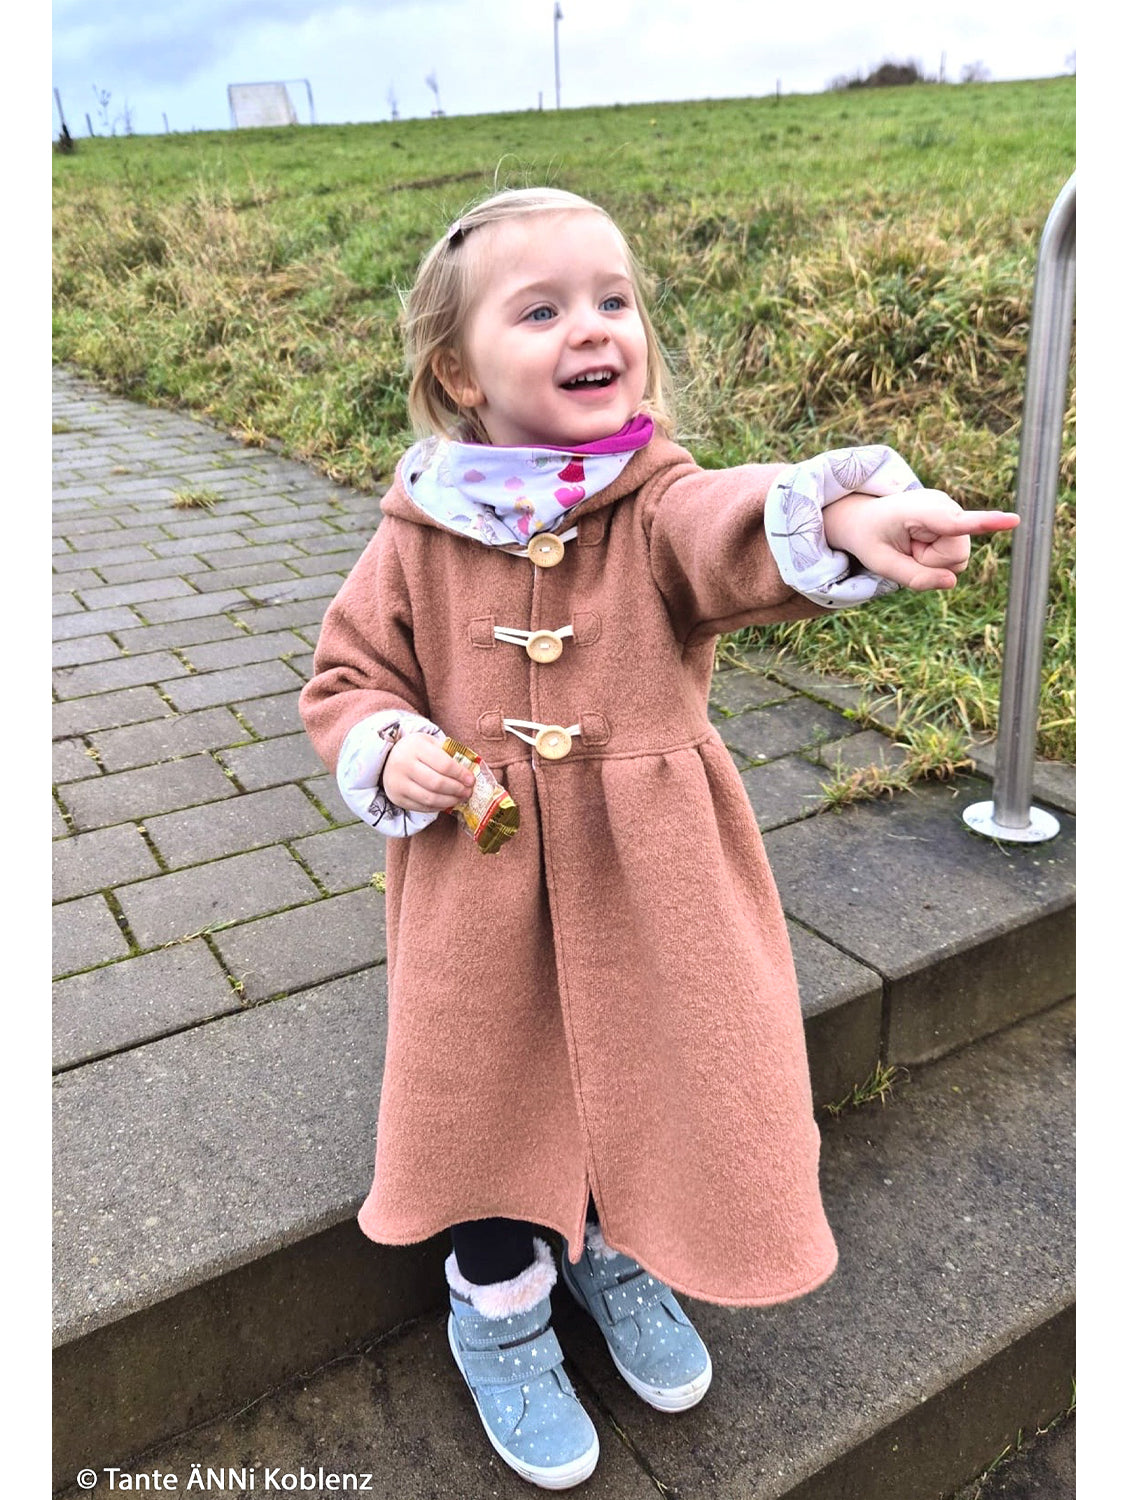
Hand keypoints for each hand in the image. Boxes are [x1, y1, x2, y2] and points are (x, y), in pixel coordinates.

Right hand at [382, 733, 476, 812]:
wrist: (389, 758)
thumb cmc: (417, 750)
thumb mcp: (431, 743)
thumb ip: (449, 754)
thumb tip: (470, 771)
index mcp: (415, 747)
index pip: (444, 764)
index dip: (461, 774)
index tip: (471, 780)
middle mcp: (403, 765)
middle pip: (437, 784)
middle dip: (457, 790)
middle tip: (468, 792)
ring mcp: (398, 783)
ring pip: (430, 798)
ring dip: (450, 801)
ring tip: (460, 798)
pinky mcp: (397, 798)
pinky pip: (422, 807)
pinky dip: (438, 807)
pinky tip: (447, 802)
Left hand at [822, 489, 1019, 591]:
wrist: (865, 517)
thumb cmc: (870, 537)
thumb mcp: (882, 563)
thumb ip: (914, 577)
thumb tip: (952, 583)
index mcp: (922, 510)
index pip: (957, 523)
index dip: (987, 523)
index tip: (1013, 520)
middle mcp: (944, 506)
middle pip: (956, 556)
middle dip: (932, 563)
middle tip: (906, 549)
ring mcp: (953, 512)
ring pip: (958, 558)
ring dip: (934, 560)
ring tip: (912, 544)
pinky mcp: (955, 521)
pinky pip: (955, 554)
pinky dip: (937, 557)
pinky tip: (921, 542)